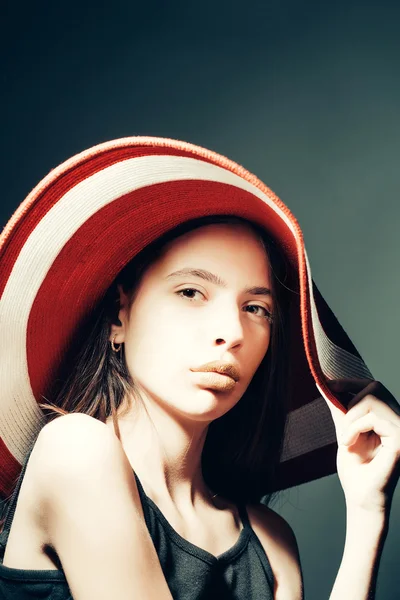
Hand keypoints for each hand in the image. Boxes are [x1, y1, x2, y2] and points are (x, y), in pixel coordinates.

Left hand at [326, 379, 399, 512]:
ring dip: (351, 419)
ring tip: (346, 439)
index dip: (351, 382)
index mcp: (389, 416)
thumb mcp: (344, 430)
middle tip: (342, 426)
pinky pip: (373, 418)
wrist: (361, 497)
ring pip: (372, 399)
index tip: (329, 386)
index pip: (375, 385)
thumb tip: (324, 384)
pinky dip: (354, 428)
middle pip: (374, 387)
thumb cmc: (355, 468)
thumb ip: (338, 408)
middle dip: (351, 402)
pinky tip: (349, 443)